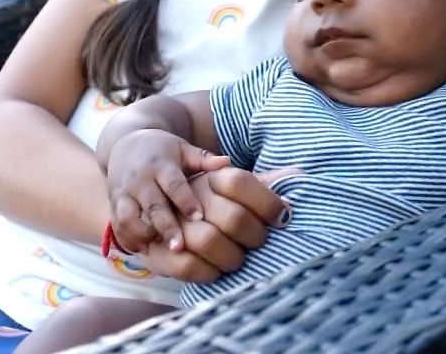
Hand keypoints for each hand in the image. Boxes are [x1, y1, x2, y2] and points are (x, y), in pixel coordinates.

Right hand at [107, 129, 229, 252]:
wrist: (125, 144)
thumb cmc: (163, 150)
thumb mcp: (183, 148)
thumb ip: (203, 159)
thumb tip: (227, 163)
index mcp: (161, 165)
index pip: (174, 185)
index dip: (186, 201)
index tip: (200, 218)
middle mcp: (140, 180)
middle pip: (152, 206)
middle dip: (166, 227)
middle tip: (180, 248)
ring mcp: (124, 194)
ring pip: (129, 218)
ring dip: (144, 236)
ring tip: (161, 251)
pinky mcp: (113, 205)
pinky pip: (117, 226)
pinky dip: (129, 239)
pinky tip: (145, 251)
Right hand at [144, 168, 297, 281]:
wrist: (145, 191)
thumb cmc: (202, 194)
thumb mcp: (228, 182)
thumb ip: (262, 181)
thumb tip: (300, 174)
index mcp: (210, 175)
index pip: (241, 182)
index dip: (267, 203)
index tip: (283, 218)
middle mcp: (189, 191)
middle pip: (232, 217)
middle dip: (252, 235)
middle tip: (258, 243)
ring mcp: (169, 217)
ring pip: (208, 240)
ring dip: (230, 256)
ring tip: (237, 259)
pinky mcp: (151, 243)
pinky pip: (185, 264)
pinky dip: (205, 271)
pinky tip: (215, 270)